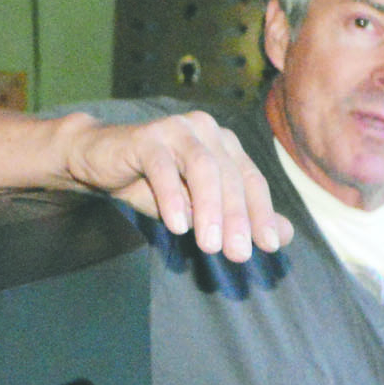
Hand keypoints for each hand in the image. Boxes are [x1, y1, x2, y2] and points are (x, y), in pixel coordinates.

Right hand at [60, 111, 291, 262]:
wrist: (100, 161)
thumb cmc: (153, 184)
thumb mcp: (198, 207)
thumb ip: (239, 218)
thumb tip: (283, 237)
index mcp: (225, 145)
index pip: (252, 180)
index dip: (262, 213)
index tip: (268, 246)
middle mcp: (207, 131)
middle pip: (230, 176)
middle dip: (237, 218)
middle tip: (238, 254)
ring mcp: (177, 129)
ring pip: (203, 168)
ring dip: (210, 209)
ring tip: (209, 245)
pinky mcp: (146, 137)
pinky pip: (163, 167)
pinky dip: (172, 197)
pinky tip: (176, 225)